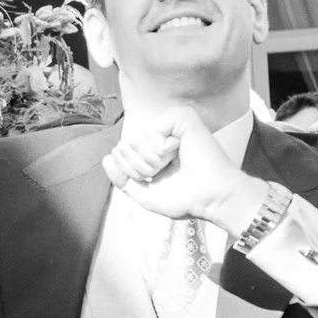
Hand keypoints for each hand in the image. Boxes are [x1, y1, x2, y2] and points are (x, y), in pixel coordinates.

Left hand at [103, 103, 266, 231]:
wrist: (211, 199)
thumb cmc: (185, 198)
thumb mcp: (144, 193)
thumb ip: (122, 179)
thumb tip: (107, 159)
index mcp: (154, 148)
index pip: (121, 153)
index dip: (133, 172)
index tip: (159, 178)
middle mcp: (162, 133)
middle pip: (126, 146)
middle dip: (141, 167)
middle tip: (168, 171)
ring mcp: (172, 124)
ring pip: (137, 139)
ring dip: (151, 160)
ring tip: (174, 163)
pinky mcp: (183, 118)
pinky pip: (152, 131)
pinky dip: (160, 149)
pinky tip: (178, 152)